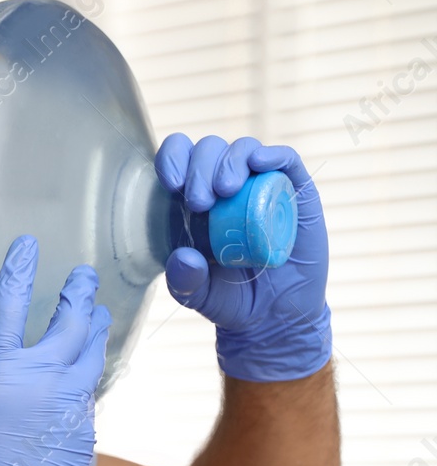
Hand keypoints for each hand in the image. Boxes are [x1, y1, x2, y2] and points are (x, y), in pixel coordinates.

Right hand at [0, 235, 110, 465]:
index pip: (9, 308)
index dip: (18, 272)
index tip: (28, 246)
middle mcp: (42, 381)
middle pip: (70, 323)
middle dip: (78, 294)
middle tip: (83, 277)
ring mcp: (70, 404)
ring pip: (92, 353)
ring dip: (95, 328)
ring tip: (100, 313)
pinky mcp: (86, 430)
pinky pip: (88, 392)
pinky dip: (86, 376)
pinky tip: (84, 374)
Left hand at [154, 133, 331, 381]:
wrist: (275, 315)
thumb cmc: (229, 298)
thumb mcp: (197, 296)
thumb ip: (184, 281)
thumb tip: (182, 256)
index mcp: (190, 202)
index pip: (177, 160)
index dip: (173, 158)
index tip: (172, 183)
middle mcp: (223, 187)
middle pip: (208, 150)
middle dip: (199, 167)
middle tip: (200, 202)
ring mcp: (259, 186)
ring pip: (242, 150)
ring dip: (230, 161)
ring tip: (226, 190)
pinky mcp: (293, 191)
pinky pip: (284, 160)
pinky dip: (272, 155)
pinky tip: (260, 162)